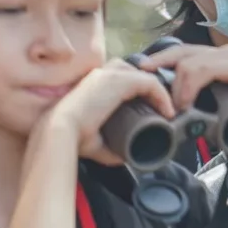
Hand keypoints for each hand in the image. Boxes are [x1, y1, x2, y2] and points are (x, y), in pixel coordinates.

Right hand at [46, 61, 175, 162]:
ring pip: (143, 76)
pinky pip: (149, 82)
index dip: (138, 91)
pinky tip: (167, 111)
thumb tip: (126, 155)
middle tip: (160, 109)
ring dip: (157, 92)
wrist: (60, 131)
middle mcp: (100, 75)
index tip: (151, 110)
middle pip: (133, 72)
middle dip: (149, 88)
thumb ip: (111, 146)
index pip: (120, 78)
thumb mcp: (97, 141)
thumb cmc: (73, 137)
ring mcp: (109, 75)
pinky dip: (162, 95)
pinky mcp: (118, 80)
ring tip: (165, 111)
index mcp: (93, 85)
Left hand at [140, 42, 227, 146]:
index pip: (181, 54)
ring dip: (175, 86)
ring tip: (174, 108)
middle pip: (179, 52)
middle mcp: (223, 53)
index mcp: (218, 60)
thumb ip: (207, 103)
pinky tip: (186, 103)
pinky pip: (202, 69)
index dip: (160, 63)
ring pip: (187, 61)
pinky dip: (189, 86)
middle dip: (156, 64)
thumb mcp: (225, 106)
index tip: (143, 77)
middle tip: (140, 78)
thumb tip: (183, 114)